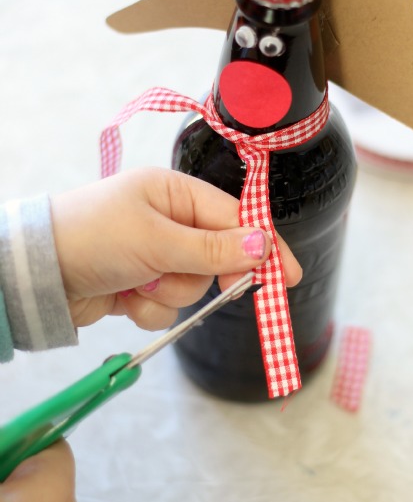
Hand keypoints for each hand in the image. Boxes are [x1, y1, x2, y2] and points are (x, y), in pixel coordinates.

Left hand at [50, 167, 301, 330]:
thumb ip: (213, 249)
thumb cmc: (93, 237)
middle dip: (204, 275)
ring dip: (169, 292)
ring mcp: (154, 254)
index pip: (235, 219)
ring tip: (137, 281)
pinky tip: (125, 297)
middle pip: (218, 257)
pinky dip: (149, 308)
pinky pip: (167, 304)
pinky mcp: (139, 283)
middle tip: (210, 289)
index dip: (263, 248)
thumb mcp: (157, 239)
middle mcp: (168, 220)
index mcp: (175, 193)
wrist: (36, 274)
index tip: (287, 277)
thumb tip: (264, 245)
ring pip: (192, 286)